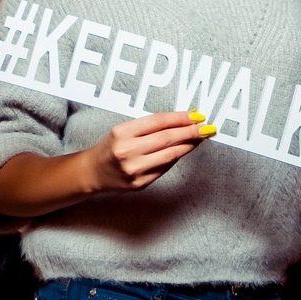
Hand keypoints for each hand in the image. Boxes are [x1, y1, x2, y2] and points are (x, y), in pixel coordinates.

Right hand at [83, 111, 213, 192]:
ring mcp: (134, 169)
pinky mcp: (140, 184)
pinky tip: (183, 151)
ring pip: (170, 155)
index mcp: (122, 132)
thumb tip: (183, 121)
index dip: (181, 118)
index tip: (197, 115)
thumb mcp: (124, 130)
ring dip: (189, 146)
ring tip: (200, 138)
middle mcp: (127, 151)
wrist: (94, 172)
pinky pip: (164, 168)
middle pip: (167, 138)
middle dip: (190, 131)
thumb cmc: (112, 147)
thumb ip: (150, 126)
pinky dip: (176, 158)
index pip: (159, 121)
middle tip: (206, 127)